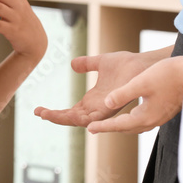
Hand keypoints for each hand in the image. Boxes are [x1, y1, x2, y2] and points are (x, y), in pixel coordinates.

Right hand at [34, 50, 158, 126]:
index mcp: (93, 100)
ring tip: (45, 114)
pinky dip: (79, 119)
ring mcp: (104, 110)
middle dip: (54, 117)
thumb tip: (72, 64)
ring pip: (79, 120)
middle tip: (38, 112)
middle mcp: (97, 108)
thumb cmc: (128, 64)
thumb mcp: (101, 62)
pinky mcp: (112, 107)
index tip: (39, 109)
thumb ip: (87, 64)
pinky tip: (68, 117)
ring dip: (61, 118)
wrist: (144, 64)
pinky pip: (94, 118)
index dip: (55, 112)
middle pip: (71, 118)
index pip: (71, 111)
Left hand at [86, 55, 182, 133]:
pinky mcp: (164, 112)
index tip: (89, 128)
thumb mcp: (142, 82)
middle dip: (110, 128)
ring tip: (109, 123)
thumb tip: (107, 104)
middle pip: (126, 128)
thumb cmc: (169, 75)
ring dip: (121, 125)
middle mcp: (153, 121)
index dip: (103, 126)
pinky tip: (131, 115)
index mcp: (146, 116)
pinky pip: (144, 120)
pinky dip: (132, 120)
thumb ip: (123, 94)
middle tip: (94, 127)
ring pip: (135, 125)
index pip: (119, 125)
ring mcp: (160, 117)